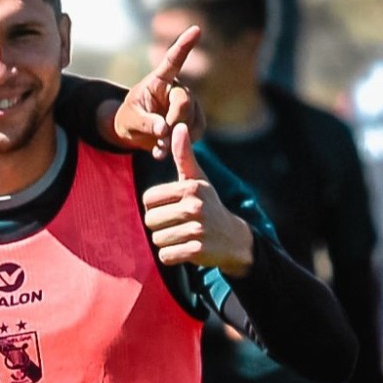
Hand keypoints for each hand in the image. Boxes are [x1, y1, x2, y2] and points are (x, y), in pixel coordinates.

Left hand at [110, 25, 204, 157]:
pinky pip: (197, 132)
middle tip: (160, 135)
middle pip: (185, 103)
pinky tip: (164, 149)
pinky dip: (181, 144)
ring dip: (177, 136)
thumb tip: (164, 129)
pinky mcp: (194, 120)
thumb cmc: (129, 119)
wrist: (135, 133)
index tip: (196, 29)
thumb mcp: (129, 120)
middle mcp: (178, 89)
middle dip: (173, 122)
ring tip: (158, 144)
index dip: (184, 45)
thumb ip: (145, 123)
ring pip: (193, 120)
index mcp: (159, 80)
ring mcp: (189, 104)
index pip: (173, 60)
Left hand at [141, 123, 254, 274]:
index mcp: (190, 188)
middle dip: (161, 225)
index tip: (174, 207)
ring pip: (157, 239)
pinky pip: (165, 256)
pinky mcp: (198, 250)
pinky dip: (172, 255)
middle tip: (180, 223)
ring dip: (166, 241)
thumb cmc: (208, 204)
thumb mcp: (198, 179)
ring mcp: (197, 229)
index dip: (156, 206)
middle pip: (150, 220)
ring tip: (184, 235)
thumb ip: (183, 156)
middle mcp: (194, 207)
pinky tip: (186, 248)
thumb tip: (178, 127)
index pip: (148, 199)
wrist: (234, 238)